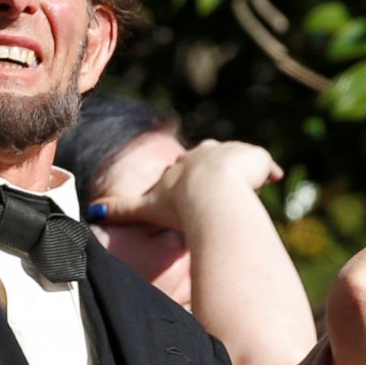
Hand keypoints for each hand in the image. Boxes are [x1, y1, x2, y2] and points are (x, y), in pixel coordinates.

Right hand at [89, 139, 280, 229]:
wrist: (208, 195)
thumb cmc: (178, 203)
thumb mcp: (146, 208)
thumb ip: (121, 210)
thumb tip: (93, 212)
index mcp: (184, 162)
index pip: (187, 165)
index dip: (191, 178)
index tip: (193, 191)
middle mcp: (207, 151)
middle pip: (215, 159)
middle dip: (218, 173)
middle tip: (220, 195)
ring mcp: (232, 153)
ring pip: (240, 162)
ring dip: (244, 176)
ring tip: (244, 195)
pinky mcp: (255, 157)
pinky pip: (266, 165)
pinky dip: (268, 173)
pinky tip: (272, 183)